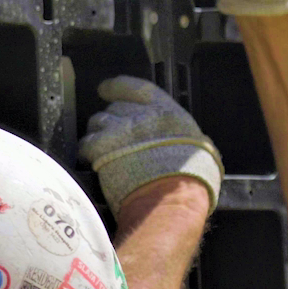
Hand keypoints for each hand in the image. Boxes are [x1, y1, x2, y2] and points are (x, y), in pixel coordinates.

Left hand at [78, 76, 223, 212]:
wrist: (172, 201)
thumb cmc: (191, 181)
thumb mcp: (200, 149)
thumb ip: (187, 138)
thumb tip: (190, 141)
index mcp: (167, 112)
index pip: (137, 88)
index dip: (119, 87)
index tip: (107, 88)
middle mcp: (142, 116)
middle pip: (115, 107)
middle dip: (111, 119)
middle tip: (111, 134)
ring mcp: (120, 130)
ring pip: (97, 122)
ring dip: (98, 134)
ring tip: (102, 149)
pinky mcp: (103, 148)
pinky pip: (86, 143)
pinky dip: (87, 151)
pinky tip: (91, 159)